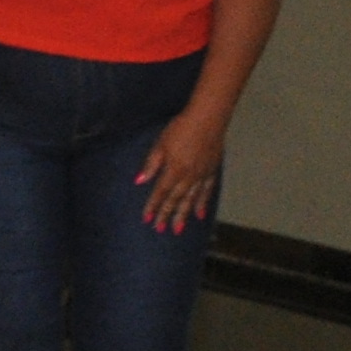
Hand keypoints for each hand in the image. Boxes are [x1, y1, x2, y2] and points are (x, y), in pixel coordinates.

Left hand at [135, 110, 225, 232]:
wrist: (208, 120)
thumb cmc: (180, 129)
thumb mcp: (160, 145)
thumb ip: (151, 165)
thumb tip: (139, 182)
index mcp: (174, 170)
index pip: (160, 193)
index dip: (153, 207)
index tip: (147, 220)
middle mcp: (189, 177)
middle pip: (175, 200)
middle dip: (167, 215)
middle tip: (161, 230)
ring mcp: (202, 175)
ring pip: (191, 200)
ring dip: (183, 215)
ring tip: (178, 229)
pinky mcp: (212, 171)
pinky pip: (206, 192)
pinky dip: (202, 204)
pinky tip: (199, 215)